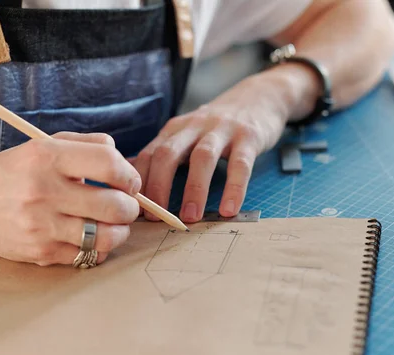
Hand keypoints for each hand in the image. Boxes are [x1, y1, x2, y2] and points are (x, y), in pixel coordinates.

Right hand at [0, 132, 140, 265]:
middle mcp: (44, 191)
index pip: (109, 164)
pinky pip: (87, 255)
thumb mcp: (42, 146)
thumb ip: (85, 145)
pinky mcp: (41, 252)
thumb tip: (120, 158)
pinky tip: (92, 236)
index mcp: (47, 158)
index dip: (129, 175)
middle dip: (130, 207)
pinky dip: (98, 247)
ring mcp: (42, 226)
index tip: (130, 182)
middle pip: (114, 205)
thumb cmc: (12, 174)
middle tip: (126, 205)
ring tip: (115, 224)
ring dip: (120, 231)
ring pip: (105, 236)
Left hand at [133, 73, 290, 222]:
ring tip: (190, 217)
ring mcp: (222, 129)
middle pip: (168, 154)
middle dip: (159, 187)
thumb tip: (134, 184)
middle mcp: (194, 126)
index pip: (148, 154)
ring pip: (202, 158)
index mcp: (175, 130)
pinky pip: (240, 165)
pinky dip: (233, 188)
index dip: (139, 183)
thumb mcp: (187, 134)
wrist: (260, 96)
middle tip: (157, 218)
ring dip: (193, 189)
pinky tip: (228, 209)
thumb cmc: (218, 127)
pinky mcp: (248, 136)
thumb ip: (164, 155)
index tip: (135, 210)